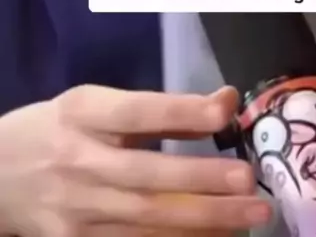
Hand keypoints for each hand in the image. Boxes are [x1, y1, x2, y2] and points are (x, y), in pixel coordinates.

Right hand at [0, 84, 270, 236]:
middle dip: (204, 183)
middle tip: (250, 183)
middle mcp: (78, 162)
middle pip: (147, 177)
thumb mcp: (95, 105)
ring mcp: (75, 211)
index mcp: (82, 113)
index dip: (182, 111)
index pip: (136, 112)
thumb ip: (157, 106)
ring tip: (249, 216)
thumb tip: (225, 101)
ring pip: (146, 222)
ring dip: (203, 222)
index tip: (226, 111)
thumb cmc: (56, 130)